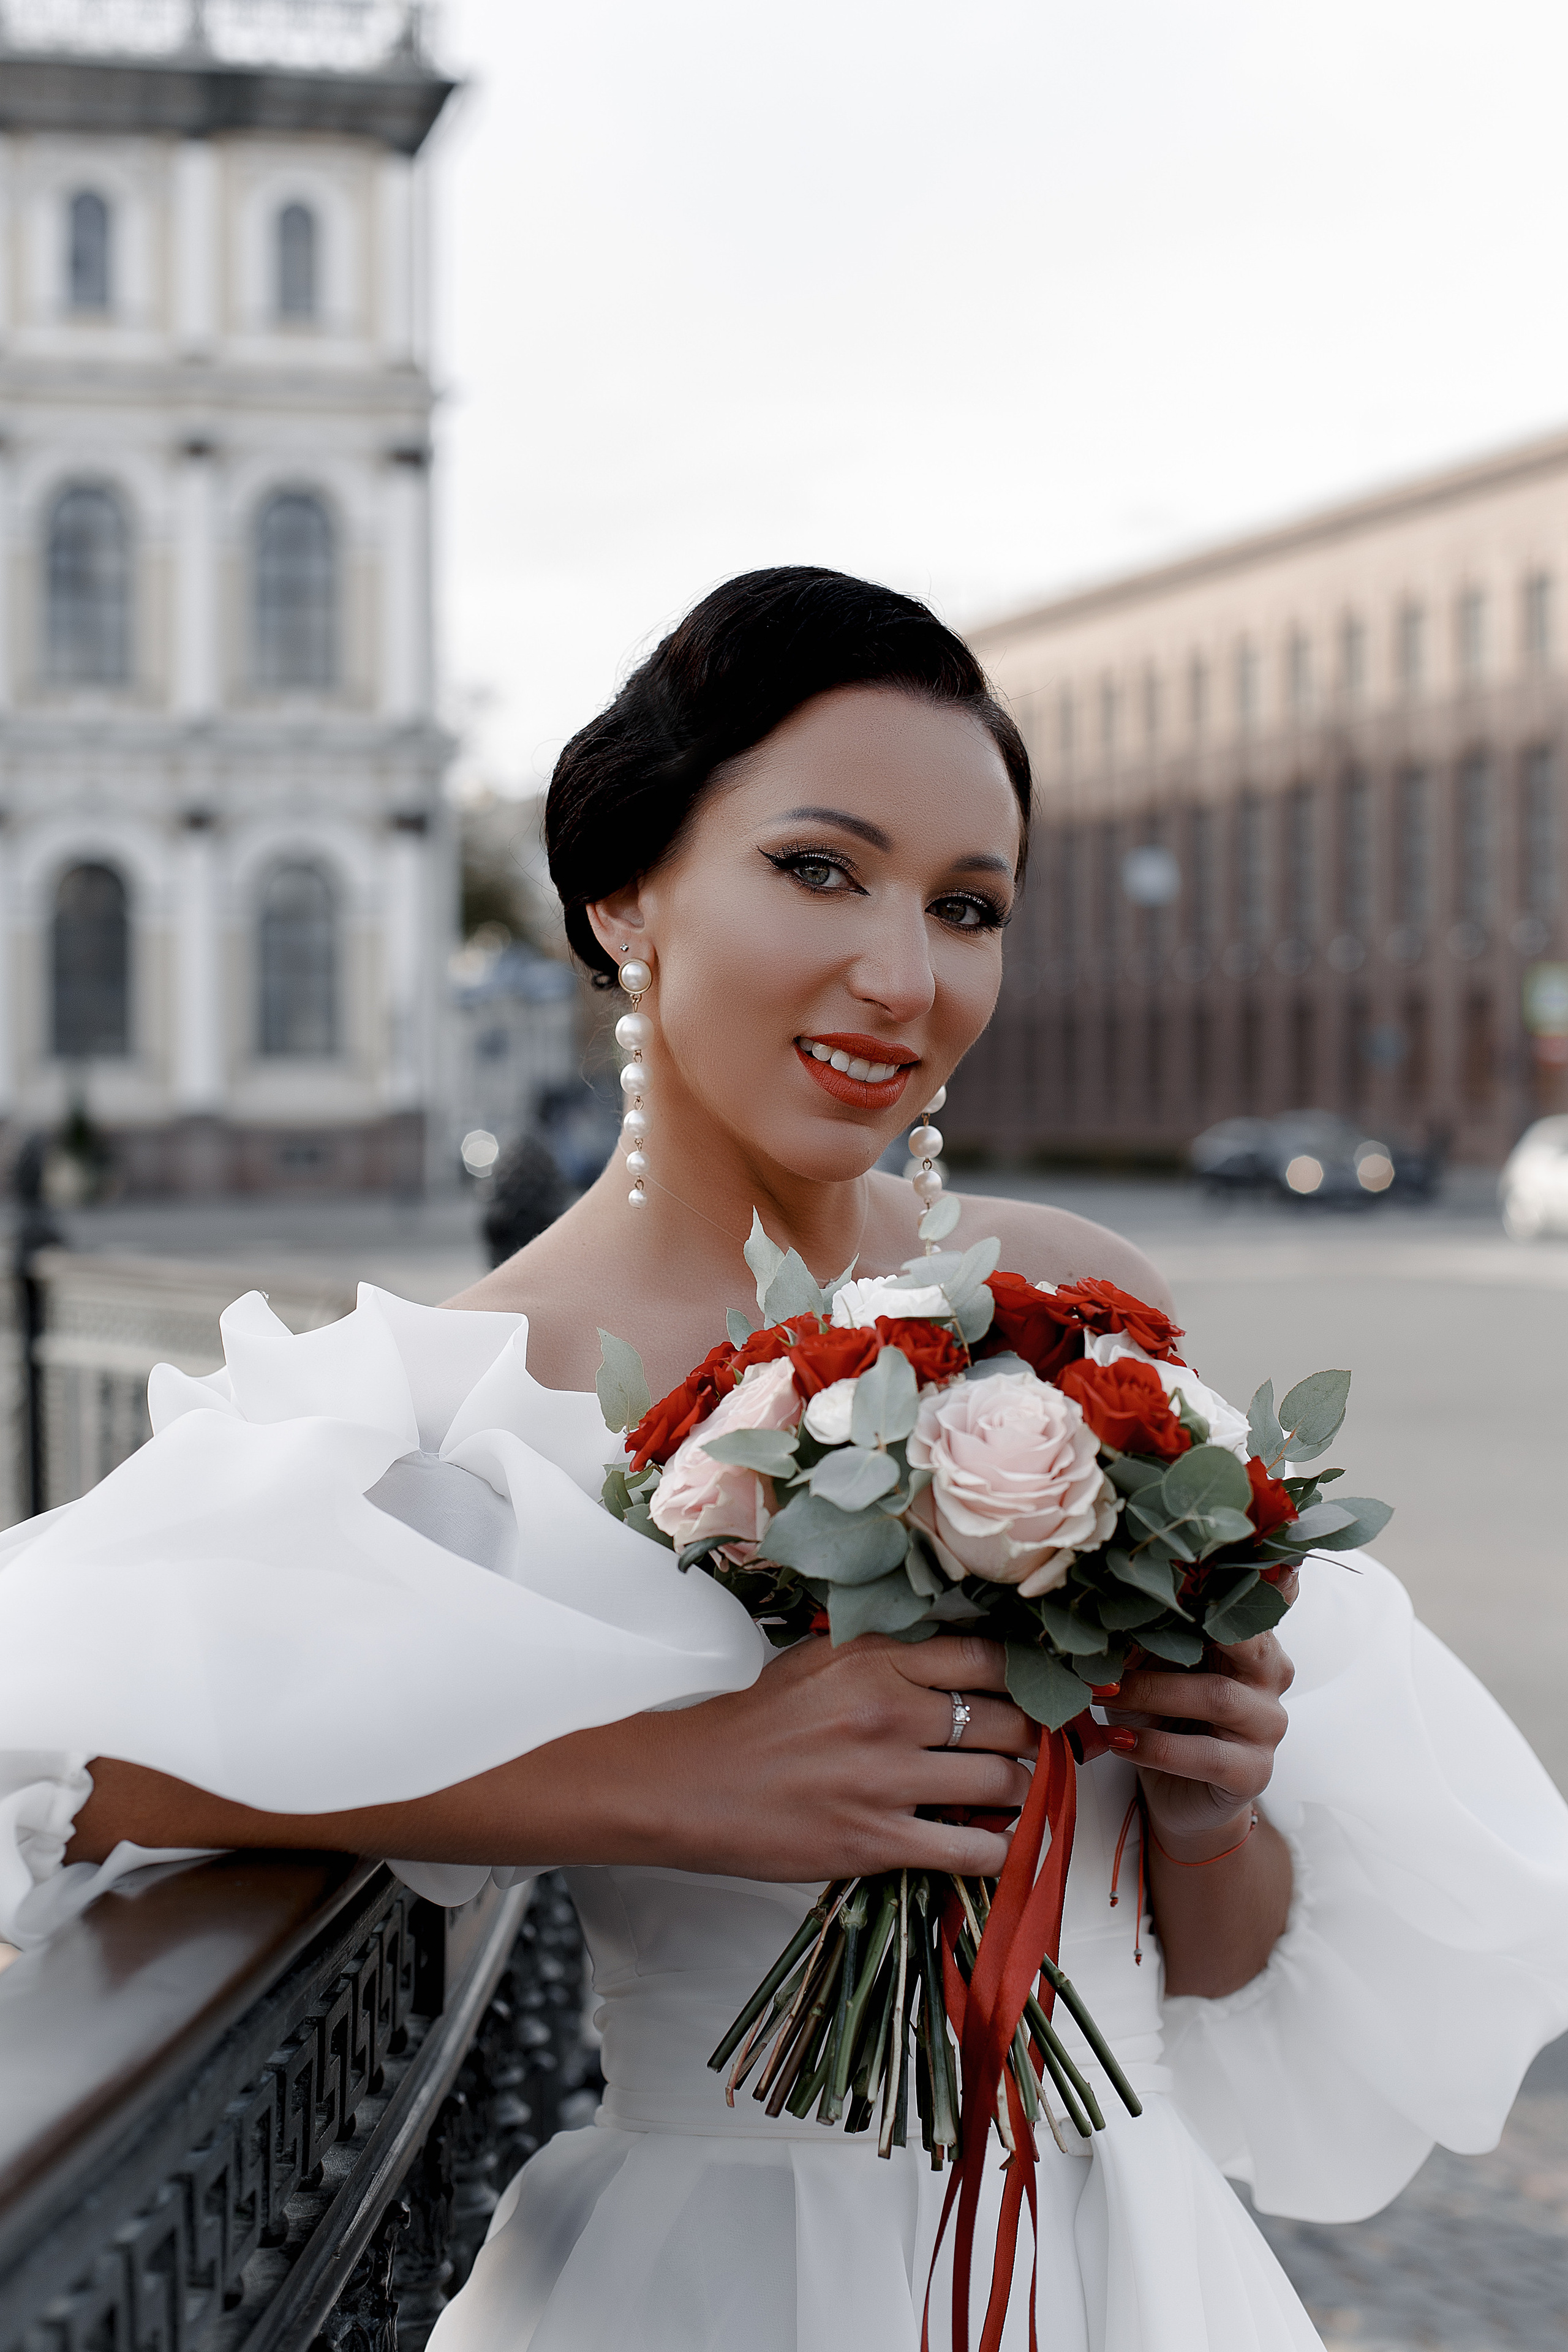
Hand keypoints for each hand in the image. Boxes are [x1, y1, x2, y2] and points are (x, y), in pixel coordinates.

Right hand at [622, 1632, 1035, 1881]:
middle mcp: (889, 1712)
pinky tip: (998, 1844)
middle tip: (1032, 1746)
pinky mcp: (878, 1841)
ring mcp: (886, 1780)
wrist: (693, 1785)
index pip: (986, 1659)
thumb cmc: (757, 1721)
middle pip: (1005, 1721)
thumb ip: (887, 1653)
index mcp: (876, 1660)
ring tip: (1013, 1791)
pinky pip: (970, 1849)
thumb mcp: (820, 1660)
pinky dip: (998, 1850)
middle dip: (1030, 1737)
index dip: (1026, 1678)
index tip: (1037, 1691)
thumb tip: (955, 1656)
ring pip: (1000, 1782)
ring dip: (1020, 1790)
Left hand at [1104, 1570, 1297, 1861]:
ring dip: (1150, 1692)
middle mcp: (1271, 1675)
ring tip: (1100, 1691)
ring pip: (1217, 1697)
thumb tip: (1102, 1596)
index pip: (1249, 1598)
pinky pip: (1207, 1756)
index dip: (1225, 1578)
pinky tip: (1118, 1740)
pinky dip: (1156, 1746)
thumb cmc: (1163, 1714)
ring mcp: (1268, 1726)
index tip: (1186, 1560)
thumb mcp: (1153, 1665)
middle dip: (1173, 1633)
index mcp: (1251, 1637)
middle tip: (1111, 1631)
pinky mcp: (1253, 1772)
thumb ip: (1149, 1632)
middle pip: (1242, 1639)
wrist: (1177, 1792)